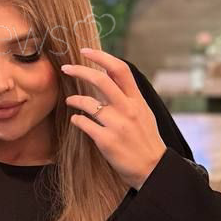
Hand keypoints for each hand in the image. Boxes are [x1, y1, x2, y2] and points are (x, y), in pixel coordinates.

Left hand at [60, 48, 165, 189]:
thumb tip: (109, 75)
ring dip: (75, 99)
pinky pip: (85, 124)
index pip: (120, 70)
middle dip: (80, 70)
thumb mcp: (143, 113)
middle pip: (101, 80)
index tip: (86, 51)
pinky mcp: (107, 141)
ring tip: (69, 100)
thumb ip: (128, 96)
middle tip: (66, 68)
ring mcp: (118, 125)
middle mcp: (128, 110)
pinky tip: (76, 120)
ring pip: (89, 103)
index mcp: (137, 101)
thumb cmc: (146, 140)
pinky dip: (77, 120)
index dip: (101, 57)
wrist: (153, 169)